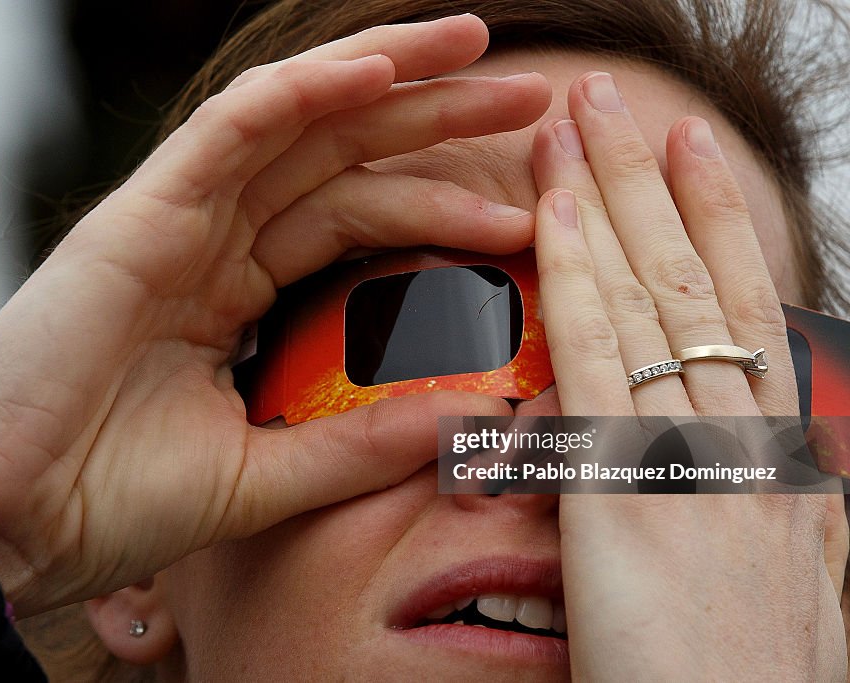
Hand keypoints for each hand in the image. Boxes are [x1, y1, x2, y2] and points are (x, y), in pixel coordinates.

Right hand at [0, 15, 550, 615]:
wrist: (5, 522)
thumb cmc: (113, 502)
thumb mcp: (264, 474)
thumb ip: (361, 442)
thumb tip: (473, 416)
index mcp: (234, 291)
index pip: (354, 219)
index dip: (438, 203)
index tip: (521, 213)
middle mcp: (211, 240)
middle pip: (342, 157)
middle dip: (436, 120)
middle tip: (532, 100)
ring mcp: (175, 220)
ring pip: (297, 123)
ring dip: (389, 78)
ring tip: (482, 50)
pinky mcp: (138, 215)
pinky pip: (230, 132)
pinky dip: (302, 94)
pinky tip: (381, 70)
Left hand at [530, 72, 847, 677]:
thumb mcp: (776, 579)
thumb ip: (758, 503)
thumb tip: (752, 457)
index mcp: (775, 455)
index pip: (742, 309)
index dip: (714, 223)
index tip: (688, 153)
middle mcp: (744, 433)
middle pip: (696, 278)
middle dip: (654, 179)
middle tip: (617, 98)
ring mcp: (693, 450)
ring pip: (650, 293)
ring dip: (610, 194)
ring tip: (580, 114)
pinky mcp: (630, 484)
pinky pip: (599, 355)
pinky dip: (578, 273)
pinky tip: (555, 209)